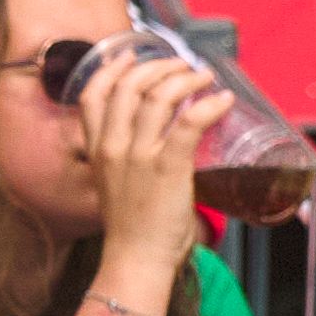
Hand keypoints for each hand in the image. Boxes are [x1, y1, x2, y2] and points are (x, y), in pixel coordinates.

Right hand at [76, 43, 213, 276]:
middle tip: (181, 66)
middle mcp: (113, 146)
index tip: (132, 57)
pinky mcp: (168, 167)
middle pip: (129, 86)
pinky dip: (209, 106)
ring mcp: (139, 156)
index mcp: (97, 149)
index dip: (112, 69)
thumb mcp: (115, 184)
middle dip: (158, 67)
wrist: (136, 258)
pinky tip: (222, 100)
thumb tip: (161, 142)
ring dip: (186, 79)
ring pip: (159, 96)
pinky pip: (190, 123)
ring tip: (204, 77)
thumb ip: (127, 159)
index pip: (92, 95)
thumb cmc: (132, 228)